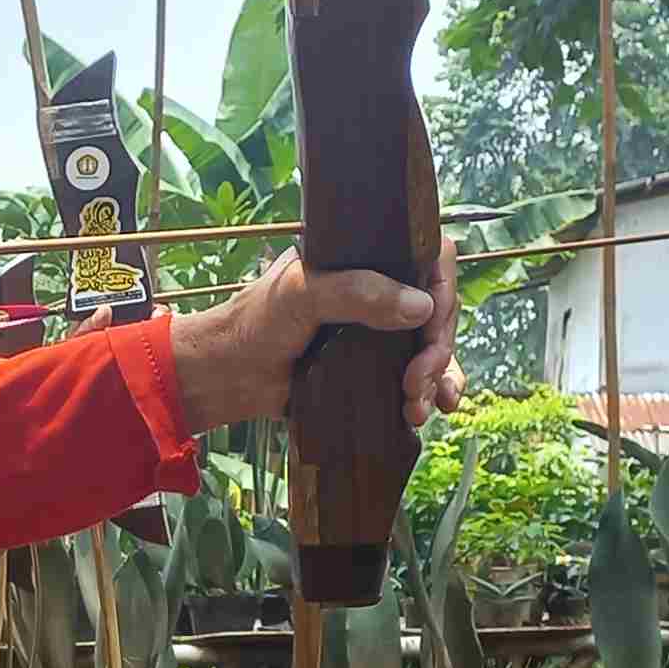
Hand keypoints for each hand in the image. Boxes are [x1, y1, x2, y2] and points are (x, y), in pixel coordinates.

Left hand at [162, 252, 450, 436]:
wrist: (227, 377)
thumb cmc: (254, 324)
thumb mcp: (300, 294)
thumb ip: (357, 293)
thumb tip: (420, 307)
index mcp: (364, 259)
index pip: (427, 258)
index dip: (441, 289)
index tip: (430, 323)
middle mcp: (379, 289)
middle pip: (436, 308)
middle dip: (436, 347)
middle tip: (414, 379)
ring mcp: (380, 330)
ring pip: (433, 344)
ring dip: (438, 374)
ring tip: (416, 405)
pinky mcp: (375, 367)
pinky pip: (420, 375)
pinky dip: (433, 391)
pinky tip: (430, 409)